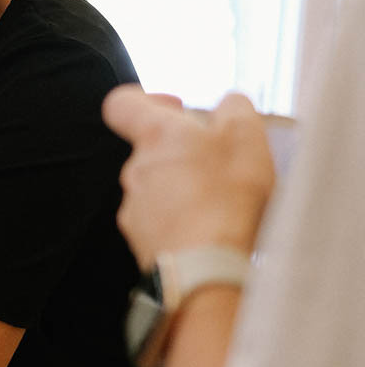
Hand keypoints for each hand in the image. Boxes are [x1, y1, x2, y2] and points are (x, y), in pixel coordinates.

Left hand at [102, 86, 274, 271]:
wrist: (206, 266)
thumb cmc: (226, 195)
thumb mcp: (245, 134)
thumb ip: (234, 107)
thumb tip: (228, 104)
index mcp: (155, 136)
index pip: (121, 104)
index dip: (145, 100)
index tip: (178, 108)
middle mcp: (135, 170)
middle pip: (151, 150)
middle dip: (184, 152)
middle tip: (222, 164)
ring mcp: (135, 209)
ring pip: (158, 188)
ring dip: (185, 189)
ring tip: (223, 202)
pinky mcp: (141, 242)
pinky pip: (162, 222)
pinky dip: (183, 221)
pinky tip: (211, 230)